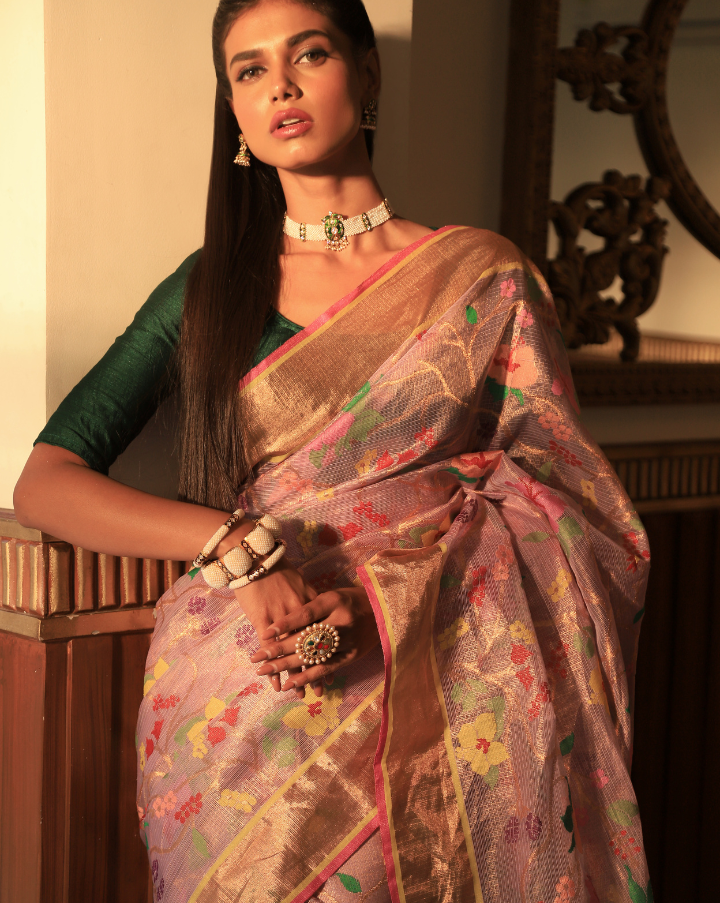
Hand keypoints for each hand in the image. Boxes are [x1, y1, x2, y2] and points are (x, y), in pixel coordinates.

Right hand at [234, 557, 316, 692]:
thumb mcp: (302, 582)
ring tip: (298, 694)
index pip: (323, 635)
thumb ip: (312, 600)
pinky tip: (275, 683)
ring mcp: (282, 618)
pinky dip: (273, 667)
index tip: (332, 671)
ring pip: (291, 652)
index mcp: (313, 604)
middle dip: (315, 671)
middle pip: (311, 647)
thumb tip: (322, 614)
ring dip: (295, 675)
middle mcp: (301, 614)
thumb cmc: (278, 569)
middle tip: (320, 692)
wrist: (255, 559)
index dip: (327, 655)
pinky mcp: (263, 620)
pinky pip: (270, 649)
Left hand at [250, 586, 379, 697]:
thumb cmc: (350, 599)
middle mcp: (342, 621)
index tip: (265, 633)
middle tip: (257, 658)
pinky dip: (307, 677)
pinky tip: (289, 684)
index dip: (285, 624)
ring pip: (313, 656)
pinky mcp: (352, 656)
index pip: (306, 614)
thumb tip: (280, 623)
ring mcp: (348, 640)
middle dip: (279, 649)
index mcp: (334, 601)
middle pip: (306, 638)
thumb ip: (311, 607)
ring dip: (287, 666)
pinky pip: (326, 669)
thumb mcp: (331, 595)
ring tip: (265, 671)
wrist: (384, 609)